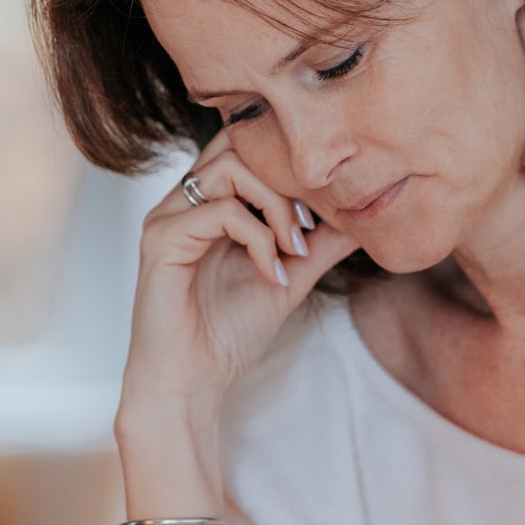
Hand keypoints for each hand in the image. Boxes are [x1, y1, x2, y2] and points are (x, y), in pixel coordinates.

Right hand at [122, 130, 361, 411]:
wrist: (191, 383)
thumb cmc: (228, 333)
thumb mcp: (290, 277)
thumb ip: (320, 245)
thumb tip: (364, 216)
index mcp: (208, 201)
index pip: (248, 144)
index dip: (291, 167)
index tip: (321, 215)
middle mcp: (183, 199)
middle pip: (237, 141)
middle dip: (285, 178)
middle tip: (308, 228)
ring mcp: (168, 216)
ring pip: (230, 167)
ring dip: (275, 207)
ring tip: (292, 250)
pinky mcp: (161, 239)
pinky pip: (219, 211)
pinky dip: (257, 239)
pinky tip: (271, 273)